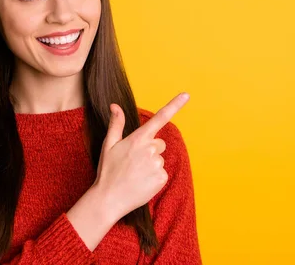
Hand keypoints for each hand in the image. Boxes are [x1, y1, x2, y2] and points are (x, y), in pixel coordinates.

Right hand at [92, 92, 189, 221]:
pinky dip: (154, 177)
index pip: (159, 118)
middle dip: (150, 150)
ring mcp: (157, 164)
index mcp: (138, 138)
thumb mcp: (109, 145)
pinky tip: (141, 182)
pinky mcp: (161, 178)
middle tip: (133, 162)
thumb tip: (115, 106)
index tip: (186, 95)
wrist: (108, 199)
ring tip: (135, 174)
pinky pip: (162, 173)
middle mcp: (150, 149)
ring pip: (159, 159)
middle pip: (159, 144)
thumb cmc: (108, 171)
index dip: (174, 105)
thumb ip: (116, 124)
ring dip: (150, 165)